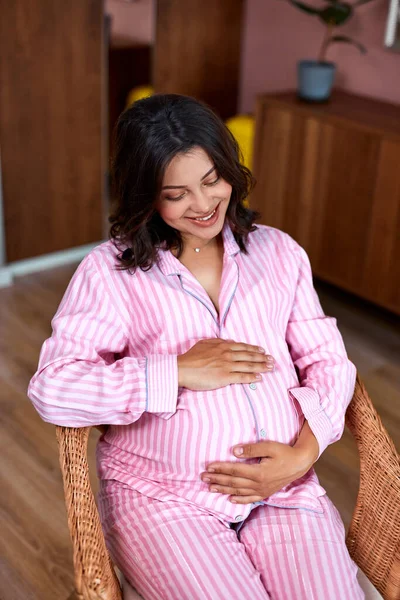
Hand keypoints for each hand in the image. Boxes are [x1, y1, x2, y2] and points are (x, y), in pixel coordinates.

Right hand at [177, 338, 273, 390]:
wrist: (183, 368)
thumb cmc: (191, 357)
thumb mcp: (204, 343)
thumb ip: (217, 341)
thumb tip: (228, 341)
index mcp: (223, 346)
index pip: (243, 347)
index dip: (254, 349)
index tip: (263, 351)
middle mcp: (227, 354)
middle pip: (249, 355)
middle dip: (262, 358)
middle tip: (272, 360)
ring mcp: (227, 366)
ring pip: (248, 365)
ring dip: (261, 366)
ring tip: (270, 368)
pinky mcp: (225, 377)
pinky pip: (242, 377)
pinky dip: (252, 377)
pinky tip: (259, 378)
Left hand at [201, 438, 317, 503]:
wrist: (300, 464)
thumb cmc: (284, 452)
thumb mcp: (268, 446)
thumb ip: (250, 449)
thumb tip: (233, 451)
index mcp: (258, 472)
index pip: (234, 470)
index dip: (220, 468)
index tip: (208, 466)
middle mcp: (258, 484)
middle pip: (233, 482)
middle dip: (217, 479)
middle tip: (203, 477)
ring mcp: (262, 490)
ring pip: (238, 491)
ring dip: (223, 489)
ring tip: (210, 488)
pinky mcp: (265, 493)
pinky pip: (250, 499)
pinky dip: (239, 499)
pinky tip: (230, 499)